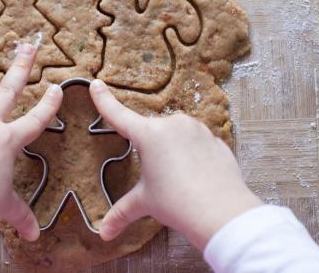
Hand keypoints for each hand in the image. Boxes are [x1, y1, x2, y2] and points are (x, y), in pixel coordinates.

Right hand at [89, 80, 261, 249]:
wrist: (221, 212)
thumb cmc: (178, 204)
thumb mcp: (145, 204)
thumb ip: (122, 213)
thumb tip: (104, 234)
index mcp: (149, 135)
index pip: (119, 115)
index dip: (104, 100)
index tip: (97, 84)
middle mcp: (172, 125)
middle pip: (151, 132)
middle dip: (150, 150)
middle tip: (157, 176)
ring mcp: (197, 129)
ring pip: (176, 135)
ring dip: (172, 151)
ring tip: (178, 179)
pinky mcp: (215, 139)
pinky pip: (197, 143)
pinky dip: (193, 156)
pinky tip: (195, 176)